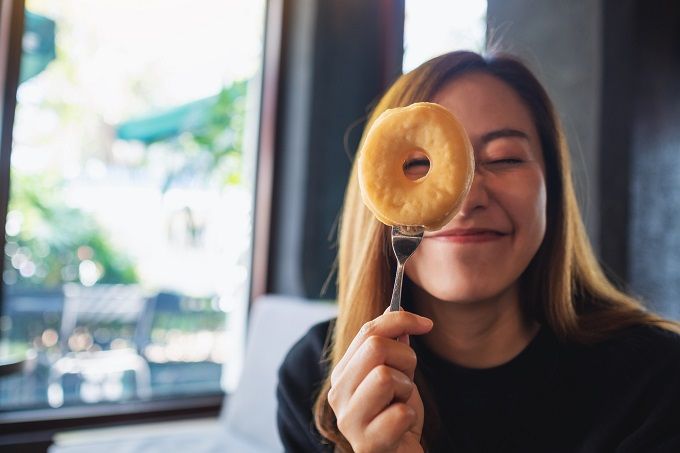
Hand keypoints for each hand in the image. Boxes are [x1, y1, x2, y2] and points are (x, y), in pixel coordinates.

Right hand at [328, 310, 432, 451]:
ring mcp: (349, 420)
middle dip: (404, 358)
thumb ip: (392, 344)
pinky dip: (410, 416)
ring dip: (406, 389)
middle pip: (376, 347)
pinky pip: (400, 413)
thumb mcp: (397, 373)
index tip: (426, 323)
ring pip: (385, 377)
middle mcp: (338, 394)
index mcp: (343, 373)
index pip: (368, 331)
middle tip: (407, 380)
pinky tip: (402, 426)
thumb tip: (397, 305)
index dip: (400, 320)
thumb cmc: (397, 416)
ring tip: (401, 403)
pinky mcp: (367, 444)